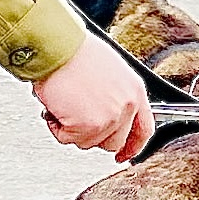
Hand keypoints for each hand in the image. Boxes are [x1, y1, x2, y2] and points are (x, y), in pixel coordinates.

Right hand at [33, 34, 154, 161]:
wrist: (57, 45)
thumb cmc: (75, 50)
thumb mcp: (108, 70)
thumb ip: (114, 95)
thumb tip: (103, 111)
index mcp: (134, 90)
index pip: (143, 129)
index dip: (132, 146)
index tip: (123, 154)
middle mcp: (126, 105)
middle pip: (113, 141)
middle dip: (92, 135)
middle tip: (76, 118)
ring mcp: (110, 118)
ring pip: (88, 142)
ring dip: (72, 128)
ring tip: (64, 102)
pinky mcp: (89, 126)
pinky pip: (68, 139)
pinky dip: (56, 126)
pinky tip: (55, 105)